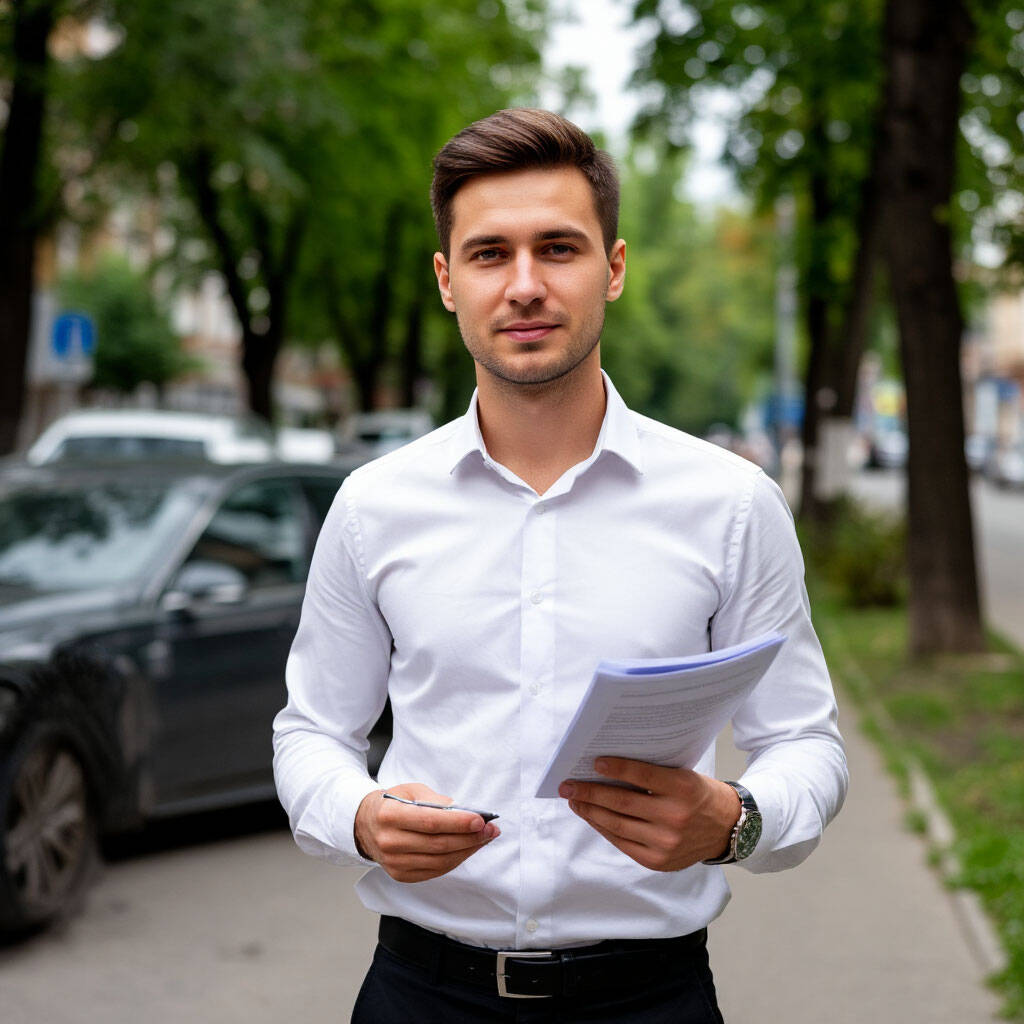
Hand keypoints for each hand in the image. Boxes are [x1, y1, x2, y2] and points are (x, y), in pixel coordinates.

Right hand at [354, 782, 499, 882]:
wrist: (365, 825)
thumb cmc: (392, 804)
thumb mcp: (410, 790)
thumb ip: (435, 800)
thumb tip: (462, 810)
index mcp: (389, 815)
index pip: (431, 822)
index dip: (458, 822)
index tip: (480, 820)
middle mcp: (389, 842)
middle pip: (438, 844)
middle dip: (469, 837)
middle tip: (490, 829)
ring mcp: (394, 862)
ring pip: (440, 861)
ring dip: (467, 851)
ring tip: (484, 839)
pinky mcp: (400, 875)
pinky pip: (435, 871)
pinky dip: (455, 860)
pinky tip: (467, 849)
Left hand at [559, 758, 740, 871]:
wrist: (728, 828)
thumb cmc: (699, 795)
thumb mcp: (683, 775)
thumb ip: (652, 774)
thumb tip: (609, 769)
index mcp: (683, 788)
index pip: (642, 775)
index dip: (616, 769)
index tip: (594, 762)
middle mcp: (675, 817)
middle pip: (622, 803)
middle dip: (590, 793)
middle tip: (567, 785)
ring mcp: (666, 843)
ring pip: (618, 825)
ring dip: (591, 812)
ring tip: (574, 801)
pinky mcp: (659, 861)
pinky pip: (623, 843)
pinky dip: (604, 829)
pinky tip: (592, 817)